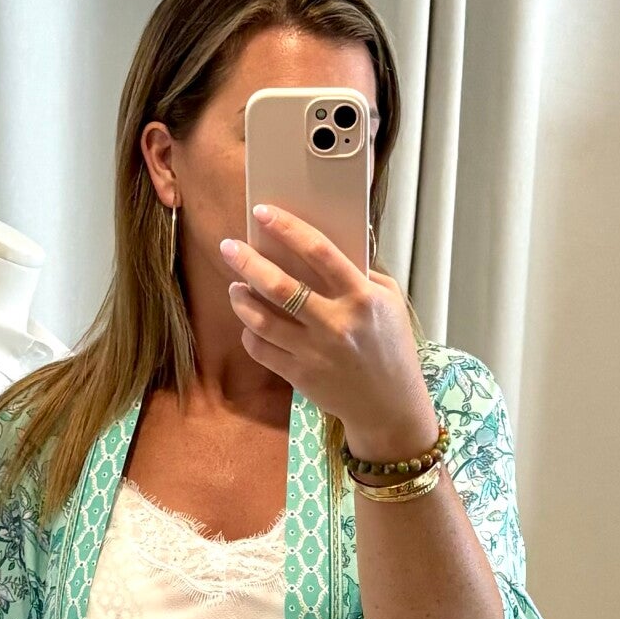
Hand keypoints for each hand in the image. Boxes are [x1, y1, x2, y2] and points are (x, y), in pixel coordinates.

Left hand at [220, 204, 439, 462]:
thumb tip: (324, 245)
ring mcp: (315, 352)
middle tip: (229, 247)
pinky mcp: (301, 375)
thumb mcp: (390, 302)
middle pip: (280, 286)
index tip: (262, 212)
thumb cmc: (391, 346)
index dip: (287, 228)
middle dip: (248, 262)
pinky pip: (261, 349)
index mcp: (361, 297)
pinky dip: (249, 332)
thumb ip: (362, 273)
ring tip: (234, 286)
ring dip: (240, 299)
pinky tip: (249, 321)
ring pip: (262, 319)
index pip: (320, 251)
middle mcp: (336, 323)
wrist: (389, 406)